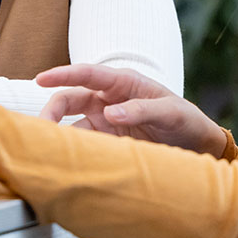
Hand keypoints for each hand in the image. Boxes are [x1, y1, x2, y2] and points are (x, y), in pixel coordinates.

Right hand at [35, 65, 228, 156]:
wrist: (197, 145)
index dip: (62, 74)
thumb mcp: (170, 112)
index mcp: (123, 82)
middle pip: (70, 99)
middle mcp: (107, 99)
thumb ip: (141, 109)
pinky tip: (67, 162)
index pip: (87, 74)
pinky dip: (73, 152)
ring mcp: (104, 121)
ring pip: (72, 125)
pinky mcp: (106, 142)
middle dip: (52, 111)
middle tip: (41, 129)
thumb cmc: (186, 120)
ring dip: (60, 136)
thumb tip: (109, 114)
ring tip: (49, 151)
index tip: (41, 80)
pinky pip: (84, 144)